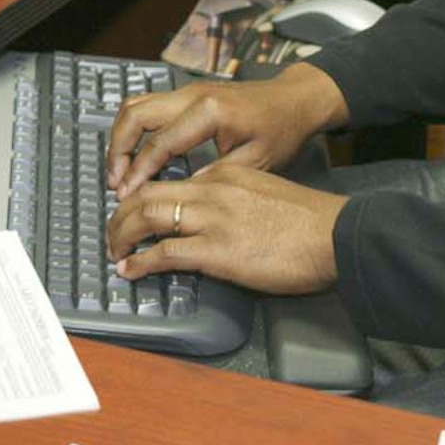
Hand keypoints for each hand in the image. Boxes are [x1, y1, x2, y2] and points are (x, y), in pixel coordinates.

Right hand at [104, 63, 347, 197]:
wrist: (295, 100)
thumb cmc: (282, 129)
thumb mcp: (255, 162)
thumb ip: (215, 177)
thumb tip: (178, 195)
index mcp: (210, 111)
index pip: (160, 142)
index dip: (139, 172)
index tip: (127, 195)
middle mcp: (194, 95)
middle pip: (135, 114)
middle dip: (119, 150)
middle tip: (116, 182)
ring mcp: (188, 91)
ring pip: (136, 105)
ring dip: (122, 137)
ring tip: (120, 171)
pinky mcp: (188, 95)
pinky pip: (148, 107)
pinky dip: (135, 130)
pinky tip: (136, 156)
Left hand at [106, 164, 345, 294]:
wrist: (333, 234)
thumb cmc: (308, 221)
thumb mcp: (265, 191)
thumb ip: (234, 197)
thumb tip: (213, 219)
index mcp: (225, 173)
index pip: (171, 181)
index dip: (145, 197)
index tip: (135, 213)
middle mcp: (212, 189)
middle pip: (148, 193)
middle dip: (120, 214)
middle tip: (112, 233)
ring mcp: (212, 218)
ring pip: (147, 216)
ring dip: (122, 235)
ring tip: (114, 251)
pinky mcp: (216, 250)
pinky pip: (164, 253)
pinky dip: (140, 262)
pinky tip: (131, 270)